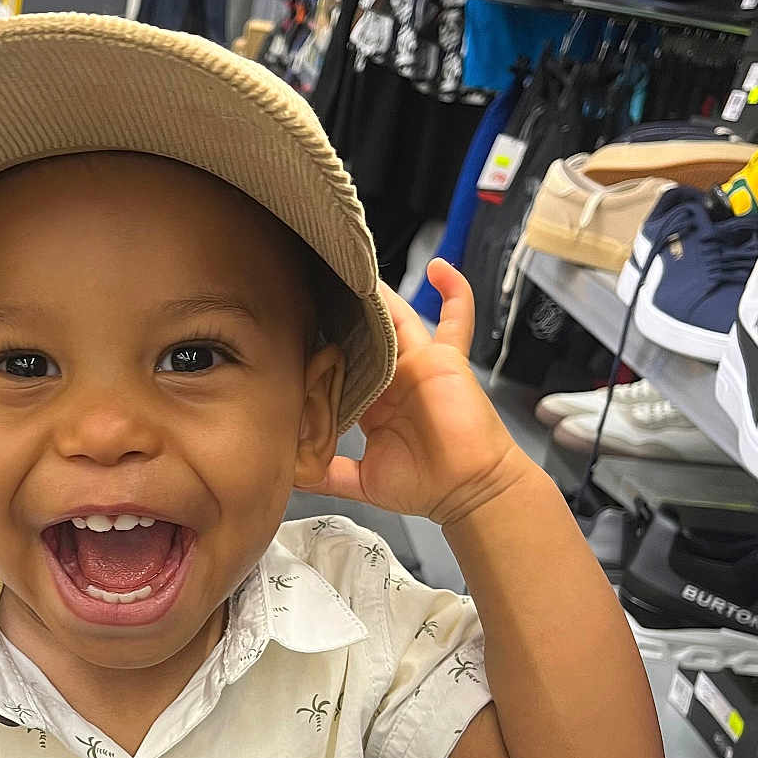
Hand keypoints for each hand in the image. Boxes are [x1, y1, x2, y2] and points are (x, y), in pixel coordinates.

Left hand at [312, 261, 529, 524]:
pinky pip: (457, 318)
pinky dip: (453, 291)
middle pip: (363, 335)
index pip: (339, 367)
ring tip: (352, 265)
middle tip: (314, 283)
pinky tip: (439, 267)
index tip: (291, 332)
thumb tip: (290, 475)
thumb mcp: (361, 481)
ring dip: (378, 295)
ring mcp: (420, 363)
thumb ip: (327, 473)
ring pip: (396, 319)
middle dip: (342, 313)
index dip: (319, 352)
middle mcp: (393, 377)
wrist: (467, 491)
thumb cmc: (423, 485)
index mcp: (372, 402)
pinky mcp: (446, 358)